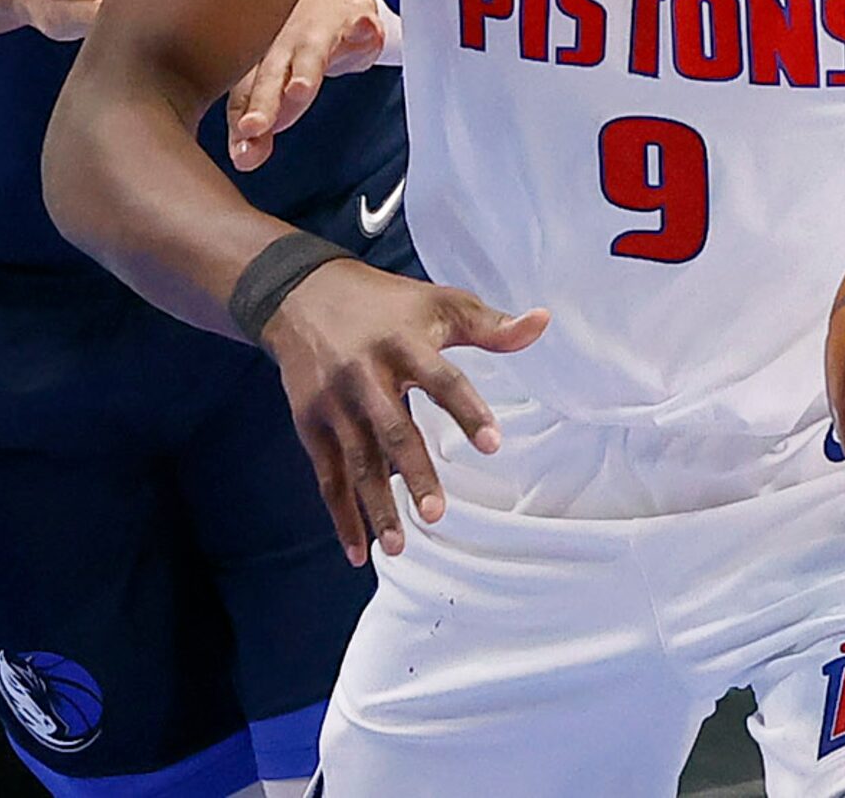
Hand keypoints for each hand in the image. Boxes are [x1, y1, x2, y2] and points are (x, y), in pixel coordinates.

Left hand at [227, 0, 387, 170]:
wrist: (334, 4)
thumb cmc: (297, 50)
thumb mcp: (277, 92)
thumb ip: (259, 129)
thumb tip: (244, 159)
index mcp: (257, 64)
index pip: (243, 96)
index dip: (242, 123)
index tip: (243, 151)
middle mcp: (281, 45)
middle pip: (270, 76)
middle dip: (262, 102)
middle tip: (252, 127)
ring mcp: (316, 30)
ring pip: (310, 52)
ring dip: (305, 70)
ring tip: (300, 89)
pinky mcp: (351, 18)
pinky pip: (359, 22)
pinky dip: (364, 27)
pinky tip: (368, 31)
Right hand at [261, 259, 548, 565]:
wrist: (301, 293)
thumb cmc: (384, 302)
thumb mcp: (438, 302)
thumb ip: (489, 325)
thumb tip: (542, 322)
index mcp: (403, 343)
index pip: (441, 379)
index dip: (467, 410)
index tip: (493, 444)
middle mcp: (365, 373)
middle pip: (392, 428)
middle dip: (413, 472)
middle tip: (437, 513)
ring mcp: (333, 401)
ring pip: (357, 460)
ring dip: (376, 505)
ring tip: (398, 546)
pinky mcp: (309, 421)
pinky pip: (326, 475)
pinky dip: (341, 514)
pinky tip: (358, 550)